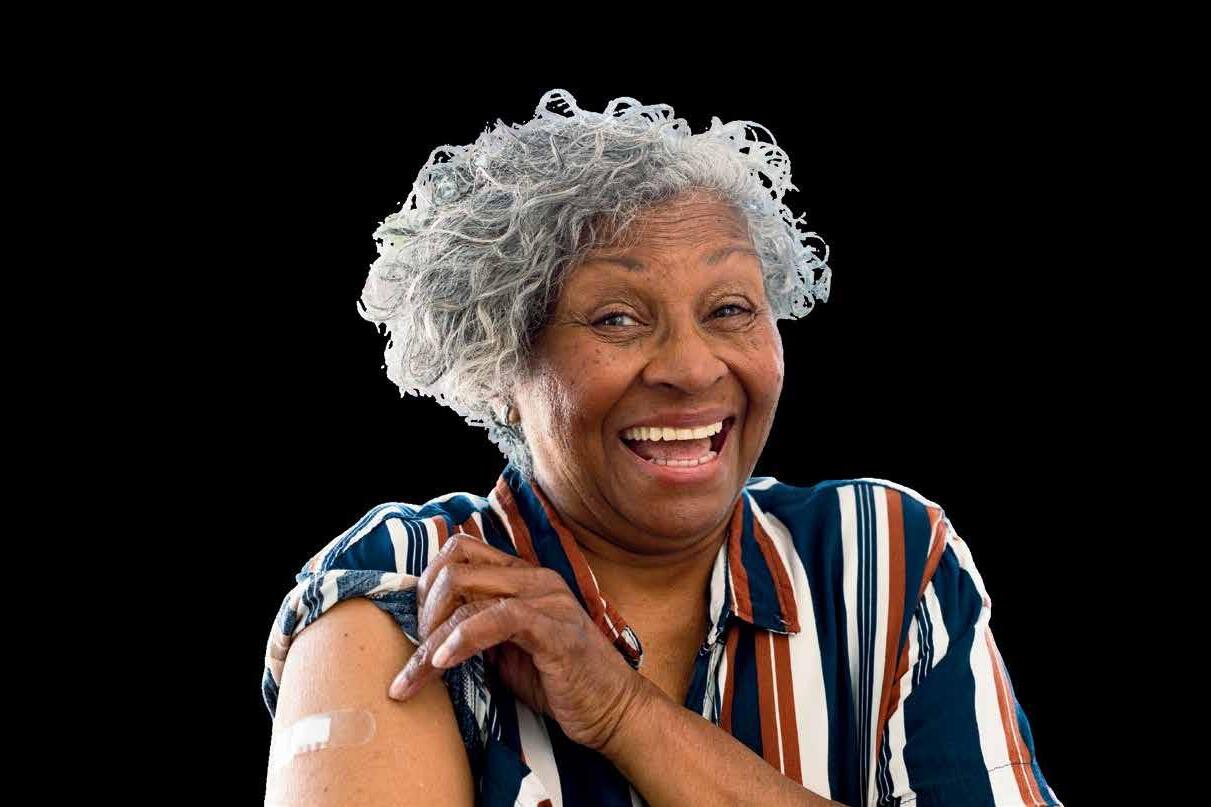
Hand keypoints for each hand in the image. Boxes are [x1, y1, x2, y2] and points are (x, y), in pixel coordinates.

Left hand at [387, 534, 648, 751]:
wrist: (613, 710)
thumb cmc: (560, 683)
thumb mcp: (508, 651)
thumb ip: (477, 631)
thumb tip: (428, 631)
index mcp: (524, 577)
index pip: (461, 550)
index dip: (427, 584)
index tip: (416, 628)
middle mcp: (534, 578)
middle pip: (455, 563)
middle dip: (423, 608)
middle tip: (416, 652)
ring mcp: (546, 599)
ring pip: (465, 587)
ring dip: (430, 634)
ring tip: (418, 672)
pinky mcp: (553, 627)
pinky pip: (495, 619)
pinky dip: (460, 640)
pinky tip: (444, 665)